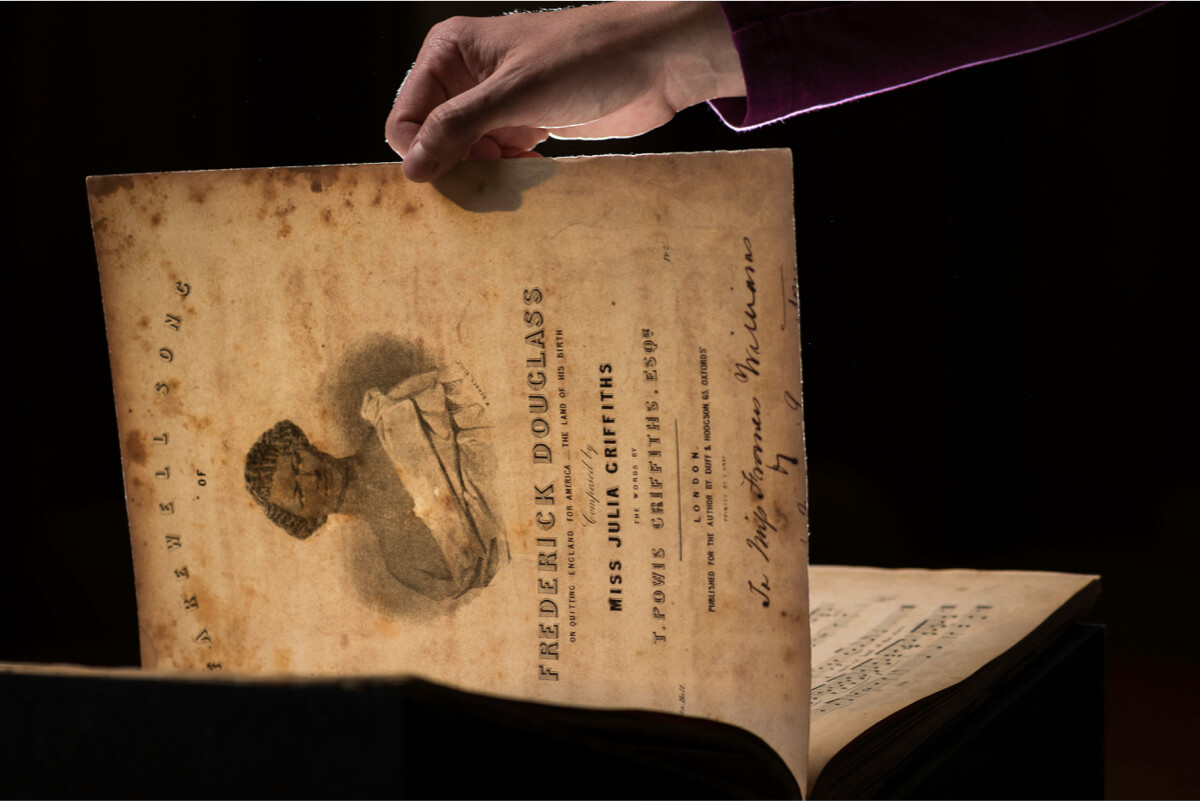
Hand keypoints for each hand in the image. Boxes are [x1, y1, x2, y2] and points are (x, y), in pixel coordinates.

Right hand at [385, 1, 744, 181]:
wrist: (655, 64)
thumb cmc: (589, 57)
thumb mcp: (516, 92)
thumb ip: (458, 127)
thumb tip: (412, 167)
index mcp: (450, 52)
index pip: (406, 118)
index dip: (423, 153)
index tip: (455, 174)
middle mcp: (467, 77)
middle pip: (432, 141)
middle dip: (453, 167)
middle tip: (487, 180)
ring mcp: (496, 104)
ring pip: (464, 156)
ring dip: (482, 175)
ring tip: (513, 175)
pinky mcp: (524, 125)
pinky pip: (497, 162)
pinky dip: (507, 174)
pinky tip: (531, 169)